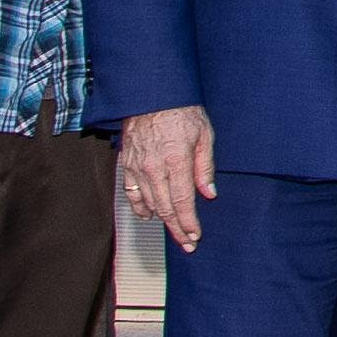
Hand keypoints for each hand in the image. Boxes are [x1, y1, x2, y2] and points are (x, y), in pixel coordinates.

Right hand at [119, 104, 217, 252]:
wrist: (152, 93)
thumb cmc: (182, 111)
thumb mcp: (204, 135)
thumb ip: (205, 167)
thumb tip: (209, 194)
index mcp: (176, 160)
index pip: (182, 202)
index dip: (188, 223)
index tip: (195, 236)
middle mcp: (154, 167)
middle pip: (165, 209)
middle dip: (177, 229)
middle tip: (187, 243)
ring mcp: (138, 167)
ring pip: (149, 203)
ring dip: (161, 221)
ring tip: (174, 232)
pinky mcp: (127, 163)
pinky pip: (131, 192)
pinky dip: (139, 207)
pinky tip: (149, 215)